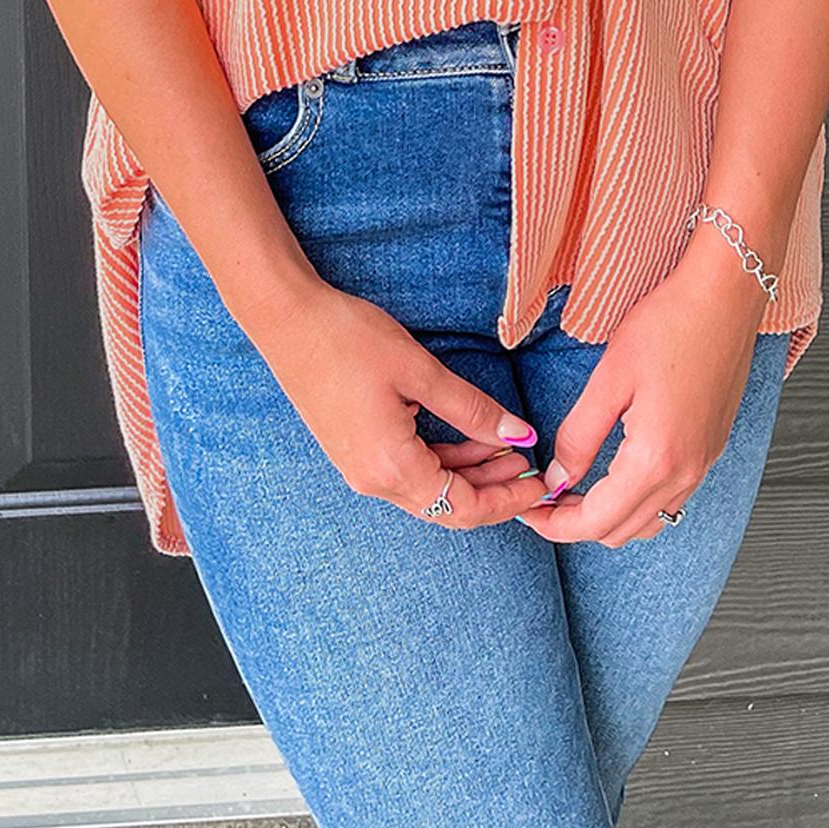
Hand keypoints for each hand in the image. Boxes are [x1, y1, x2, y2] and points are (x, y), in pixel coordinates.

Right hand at [252, 280, 550, 528]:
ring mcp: (361, 467)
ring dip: (472, 473)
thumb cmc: (348, 339)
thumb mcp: (420, 371)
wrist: (286, 320)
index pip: (464, 507)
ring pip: (430, 487)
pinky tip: (472, 438)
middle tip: (535, 469)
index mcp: (391, 468)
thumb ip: (471, 409)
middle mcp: (374, 480)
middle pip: (448, 506)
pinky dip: (445, 460)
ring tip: (512, 449)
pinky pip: (410, 469)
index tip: (543, 485)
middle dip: (495, 491)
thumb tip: (520, 436)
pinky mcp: (356, 449)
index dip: (509, 500)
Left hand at [516, 232, 772, 545]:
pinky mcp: (711, 449)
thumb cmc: (669, 325)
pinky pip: (670, 499)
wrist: (725, 298)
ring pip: (648, 521)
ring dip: (608, 516)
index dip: (555, 525)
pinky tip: (614, 473)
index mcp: (656, 460)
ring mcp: (703, 464)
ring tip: (573, 488)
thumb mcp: (610, 378)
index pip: (596, 522)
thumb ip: (580, 435)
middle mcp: (685, 473)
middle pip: (621, 531)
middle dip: (576, 524)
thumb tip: (557, 476)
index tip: (527, 511)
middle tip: (542, 496)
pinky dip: (636, 501)